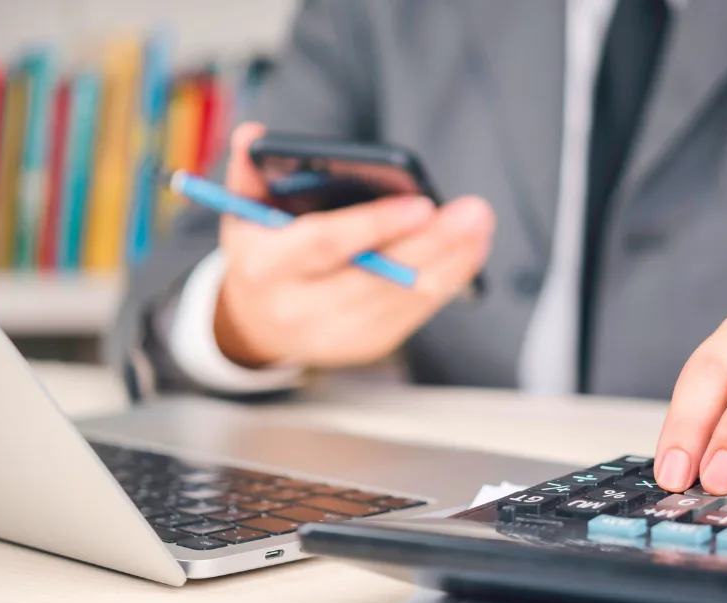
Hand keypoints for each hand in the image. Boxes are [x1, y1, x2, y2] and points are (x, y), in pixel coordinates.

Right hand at [213, 123, 494, 367]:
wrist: (257, 323)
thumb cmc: (263, 252)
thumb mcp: (245, 213)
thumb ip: (250, 172)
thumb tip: (254, 133)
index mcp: (266, 268)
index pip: (324, 246)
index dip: (374, 225)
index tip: (421, 203)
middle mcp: (299, 310)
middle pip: (376, 278)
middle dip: (431, 244)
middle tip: (473, 211)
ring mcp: (336, 335)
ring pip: (404, 298)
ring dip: (451, 261)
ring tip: (480, 224)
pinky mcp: (367, 345)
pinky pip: (416, 312)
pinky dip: (449, 279)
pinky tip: (472, 250)